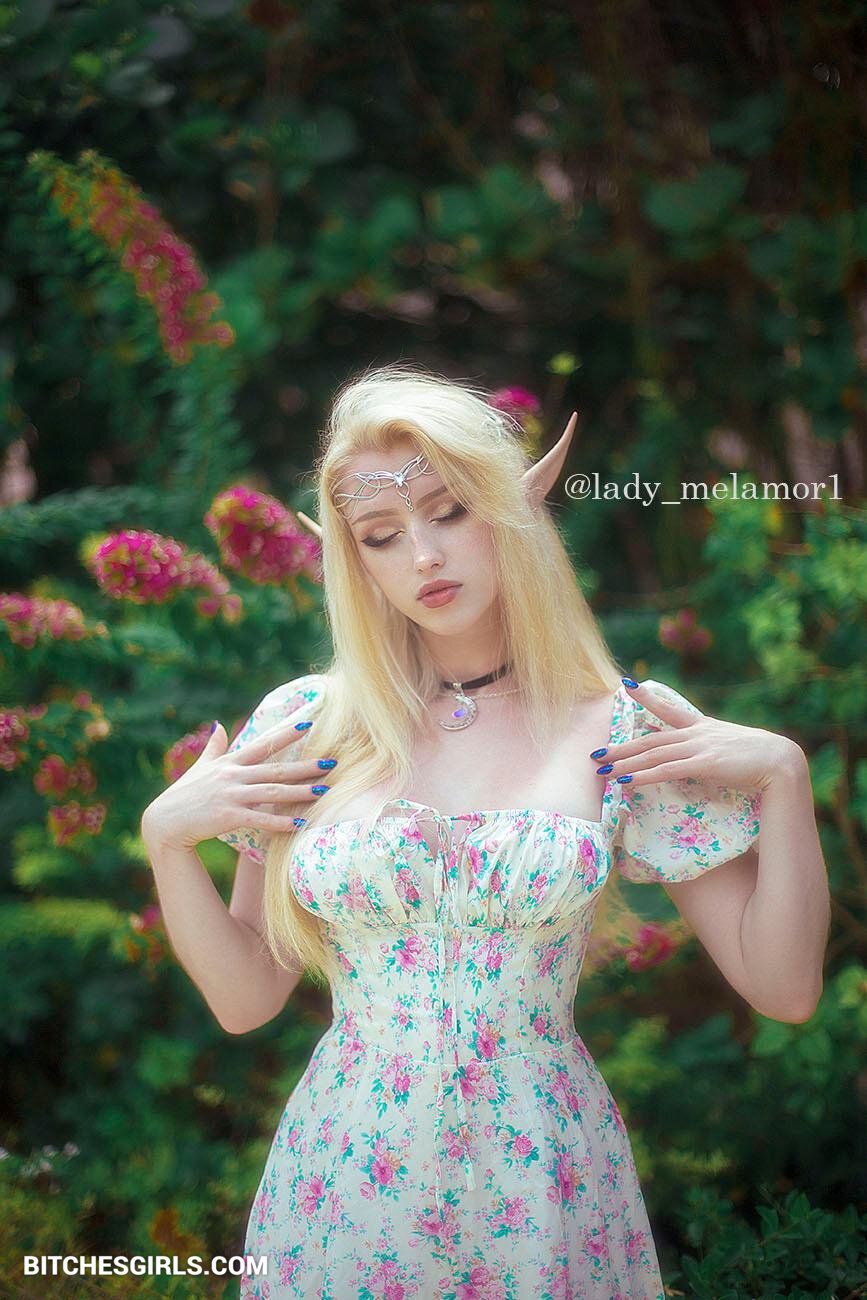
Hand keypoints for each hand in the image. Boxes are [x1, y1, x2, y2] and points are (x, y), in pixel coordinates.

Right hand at [140, 714, 335, 852]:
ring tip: (324, 791)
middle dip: (305, 766)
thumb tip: (218, 725)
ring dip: (300, 792)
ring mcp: (231, 795)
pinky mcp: (228, 816)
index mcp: (230, 762)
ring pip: (273, 792)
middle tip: (331, 763)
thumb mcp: (200, 767)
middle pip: (276, 768)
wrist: (164, 821)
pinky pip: (260, 819)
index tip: (309, 722)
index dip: (286, 733)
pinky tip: (300, 823)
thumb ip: (214, 746)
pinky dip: (281, 822)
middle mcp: (233, 776)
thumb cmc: (184, 794)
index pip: (263, 744)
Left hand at [593, 681, 804, 791]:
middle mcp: (697, 734)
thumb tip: (702, 760)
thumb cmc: (762, 760)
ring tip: (602, 771)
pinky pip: (666, 771)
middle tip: (595, 755)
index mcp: (703, 727)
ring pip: (653, 754)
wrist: (782, 761)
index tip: (627, 685)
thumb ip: (714, 752)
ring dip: (624, 763)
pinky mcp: (704, 764)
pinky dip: (643, 776)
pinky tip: (625, 782)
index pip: (669, 708)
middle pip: (650, 739)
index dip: (646, 697)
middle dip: (621, 747)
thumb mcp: (733, 748)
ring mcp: (699, 747)